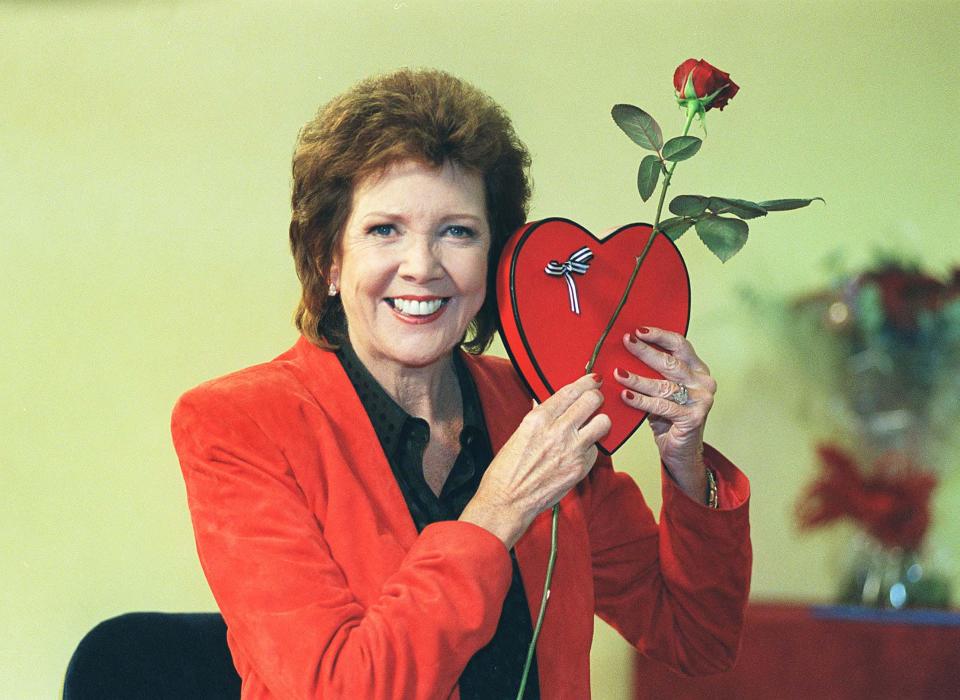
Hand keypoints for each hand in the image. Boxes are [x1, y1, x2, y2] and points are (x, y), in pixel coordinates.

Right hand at [461, 374, 611, 547]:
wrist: (507, 502)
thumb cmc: (506, 472)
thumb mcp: (519, 434)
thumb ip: (538, 417)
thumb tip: (547, 403)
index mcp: (538, 419)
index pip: (570, 391)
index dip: (586, 382)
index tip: (592, 380)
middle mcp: (557, 431)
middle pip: (592, 401)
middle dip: (596, 398)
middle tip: (595, 400)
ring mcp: (572, 450)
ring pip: (603, 423)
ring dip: (600, 421)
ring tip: (594, 424)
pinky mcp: (580, 468)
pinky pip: (596, 450)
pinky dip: (591, 448)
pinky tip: (581, 451)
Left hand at [613, 326, 716, 501]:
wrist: (681, 452)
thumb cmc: (668, 418)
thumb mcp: (661, 391)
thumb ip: (652, 373)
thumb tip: (623, 354)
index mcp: (697, 370)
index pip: (680, 345)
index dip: (659, 336)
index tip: (638, 330)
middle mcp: (703, 382)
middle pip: (671, 362)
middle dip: (645, 351)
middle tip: (626, 342)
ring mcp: (701, 400)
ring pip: (664, 385)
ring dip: (638, 379)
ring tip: (618, 373)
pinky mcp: (694, 417)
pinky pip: (662, 406)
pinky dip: (641, 401)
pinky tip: (626, 396)